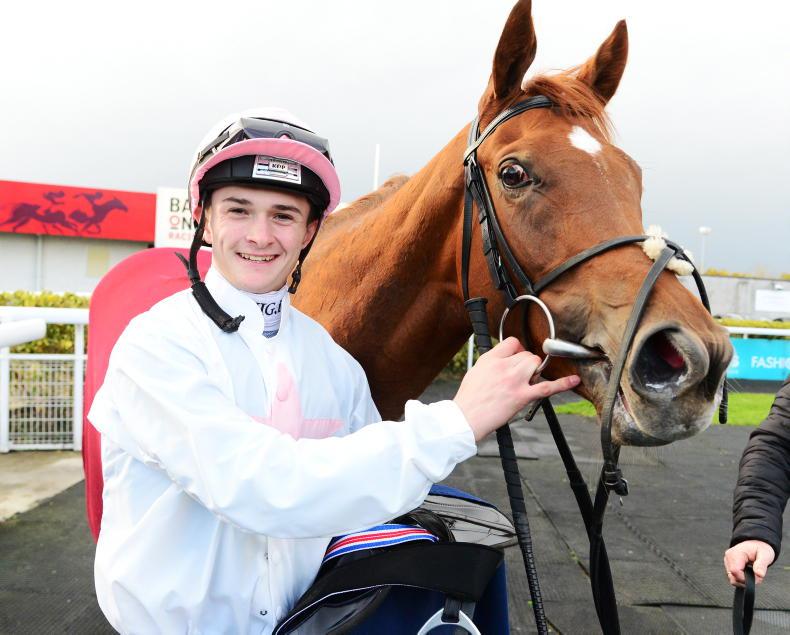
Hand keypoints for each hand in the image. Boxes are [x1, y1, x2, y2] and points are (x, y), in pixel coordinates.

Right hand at [453, 337, 579, 441]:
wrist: (466, 418)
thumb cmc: (469, 399)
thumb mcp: (476, 371)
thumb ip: (492, 363)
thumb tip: (505, 361)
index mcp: (491, 359)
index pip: (512, 343)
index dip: (518, 350)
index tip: (517, 357)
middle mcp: (503, 366)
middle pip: (527, 354)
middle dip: (527, 364)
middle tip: (521, 377)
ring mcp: (514, 380)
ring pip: (535, 364)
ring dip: (535, 372)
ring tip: (527, 382)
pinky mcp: (522, 396)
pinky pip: (547, 387)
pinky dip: (563, 384)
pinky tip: (573, 381)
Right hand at [724, 540, 775, 586]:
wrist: (756, 543)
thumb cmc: (760, 548)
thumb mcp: (765, 555)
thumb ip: (762, 565)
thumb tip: (759, 575)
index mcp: (736, 553)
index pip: (735, 571)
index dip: (746, 579)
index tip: (757, 577)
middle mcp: (729, 557)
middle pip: (732, 576)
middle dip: (745, 581)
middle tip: (756, 576)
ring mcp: (727, 560)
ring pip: (732, 578)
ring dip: (743, 580)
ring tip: (753, 573)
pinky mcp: (728, 564)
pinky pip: (733, 576)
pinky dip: (741, 577)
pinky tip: (748, 572)